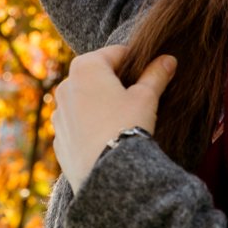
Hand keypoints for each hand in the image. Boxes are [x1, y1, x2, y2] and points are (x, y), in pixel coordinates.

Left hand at [51, 45, 177, 192]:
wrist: (109, 174)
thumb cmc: (127, 126)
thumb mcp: (146, 97)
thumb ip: (156, 75)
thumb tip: (169, 59)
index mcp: (85, 67)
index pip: (115, 53)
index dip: (135, 61)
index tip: (149, 71)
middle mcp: (65, 86)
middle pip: (96, 75)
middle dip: (115, 82)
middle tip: (137, 97)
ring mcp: (58, 114)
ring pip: (84, 100)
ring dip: (100, 103)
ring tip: (122, 118)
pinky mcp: (59, 138)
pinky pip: (77, 124)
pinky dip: (90, 125)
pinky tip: (107, 136)